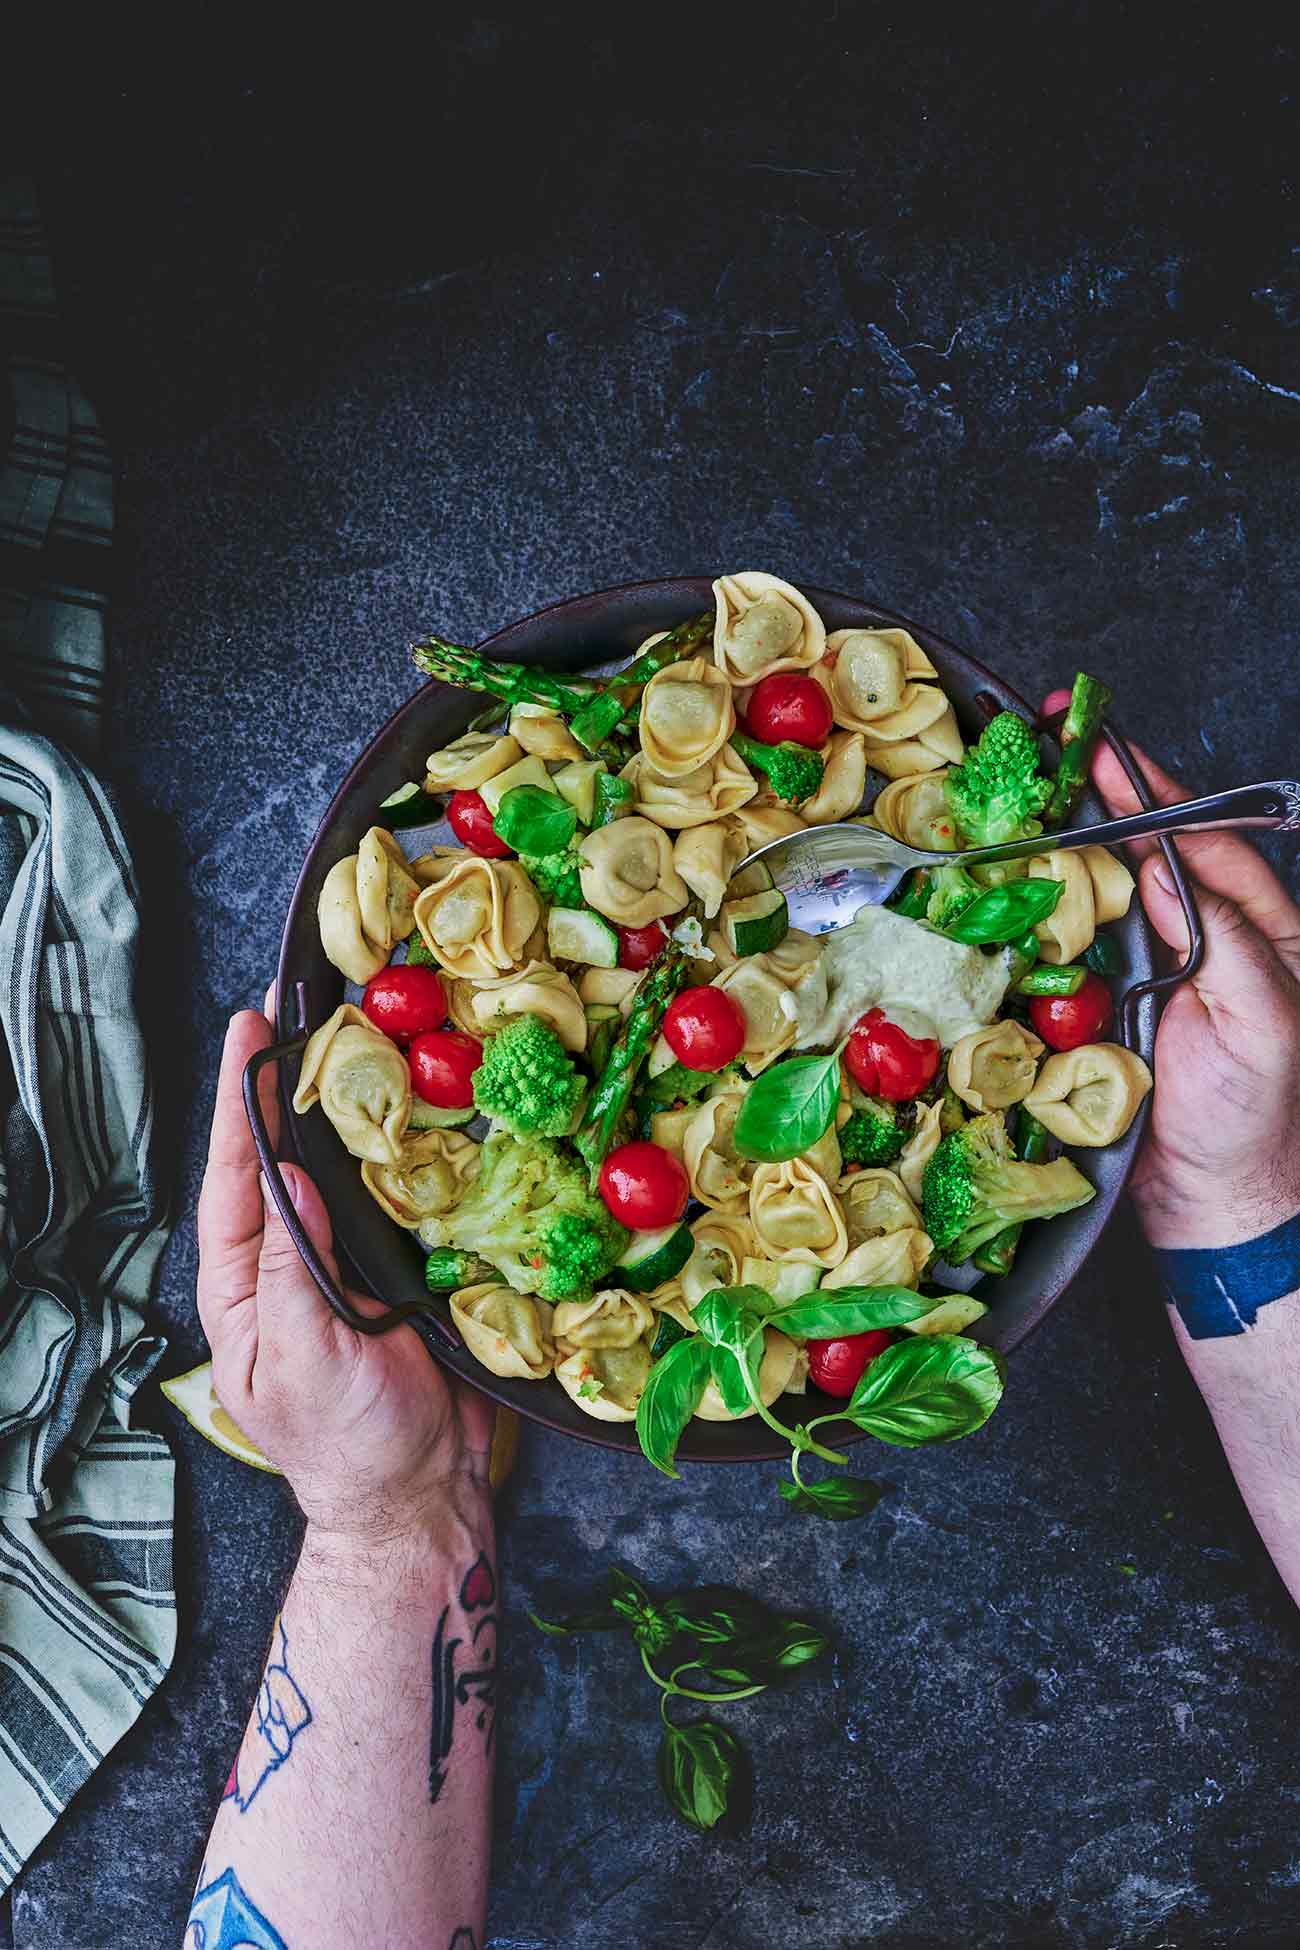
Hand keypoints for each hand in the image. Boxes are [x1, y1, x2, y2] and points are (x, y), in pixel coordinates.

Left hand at [196, 995, 494, 1545]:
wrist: (422, 1494)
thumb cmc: (347, 1444)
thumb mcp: (304, 1356)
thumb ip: (294, 1267)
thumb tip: (286, 1174)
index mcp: (243, 1283)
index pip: (233, 1175)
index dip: (239, 1100)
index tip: (249, 1029)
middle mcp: (290, 1261)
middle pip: (286, 1159)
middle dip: (293, 1084)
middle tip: (308, 1005)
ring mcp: (347, 1264)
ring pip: (346, 1171)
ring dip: (355, 1108)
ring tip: (365, 1036)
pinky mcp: (403, 1270)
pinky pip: (403, 1199)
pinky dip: (412, 1152)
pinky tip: (426, 1108)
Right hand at [1045, 693, 1299, 1248]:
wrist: (1210, 1206)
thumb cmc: (1255, 1120)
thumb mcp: (1265, 1025)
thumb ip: (1227, 944)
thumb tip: (1168, 873)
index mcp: (1262, 933)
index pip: (1207, 842)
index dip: (1158, 795)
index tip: (1108, 754)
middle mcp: (1204, 940)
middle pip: (1150, 851)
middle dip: (1104, 799)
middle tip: (1054, 747)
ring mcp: (1150, 972)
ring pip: (1104, 893)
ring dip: (1064, 848)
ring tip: (1022, 798)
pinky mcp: (1103, 1009)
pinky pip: (1067, 950)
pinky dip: (1037, 915)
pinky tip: (1008, 886)